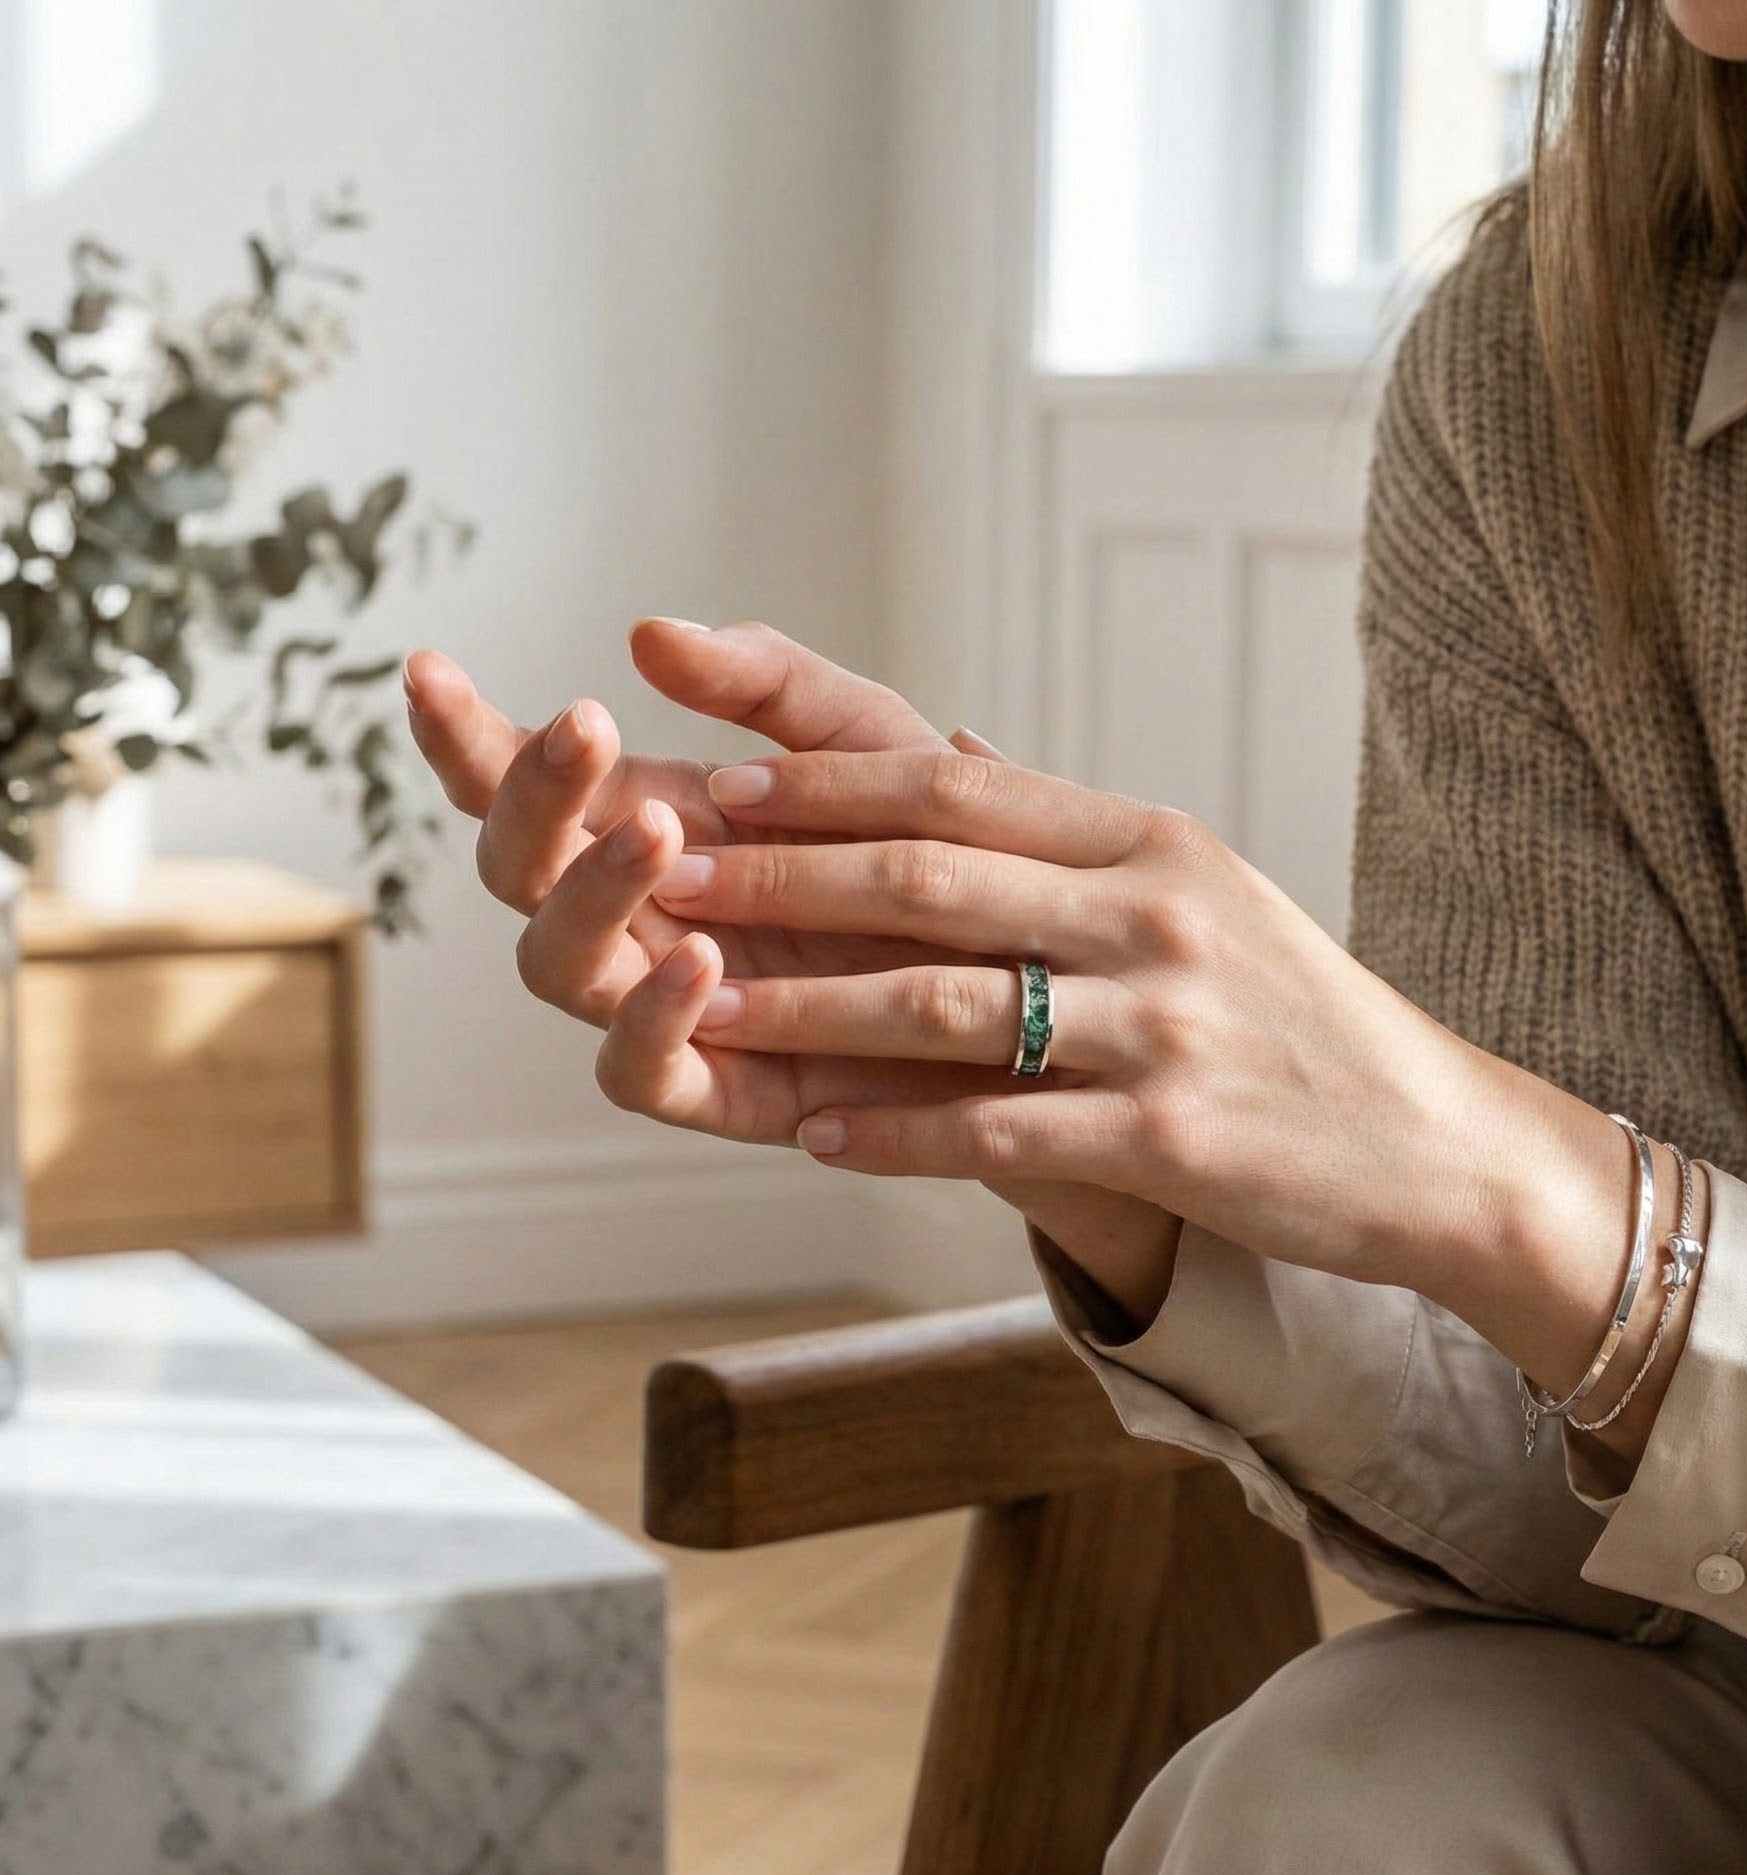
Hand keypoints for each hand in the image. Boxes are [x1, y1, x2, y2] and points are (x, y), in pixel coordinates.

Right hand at [406, 618, 1006, 1141]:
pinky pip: (640, 1071)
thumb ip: (771, 686)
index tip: (429, 670)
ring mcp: (668, 1005)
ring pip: (558, 964)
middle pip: (517, 868)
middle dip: (529, 798)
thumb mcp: (872, 743)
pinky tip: (701, 955)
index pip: (525, 783)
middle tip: (585, 730)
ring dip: (588, 892)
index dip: (466, 735)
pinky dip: (653, 1017)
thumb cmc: (940, 855)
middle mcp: (639, 916)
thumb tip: (650, 632)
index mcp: (654, 823)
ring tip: (656, 829)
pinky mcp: (723, 1089)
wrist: (1035, 983)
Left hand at [591, 740, 1542, 1288]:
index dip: (820, 785)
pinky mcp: (1172, 1139)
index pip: (955, 785)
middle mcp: (1153, 912)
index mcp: (1148, 838)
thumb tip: (944, 767)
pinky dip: (898, 1133)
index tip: (716, 785)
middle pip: (927, 876)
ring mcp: (1164, 1025)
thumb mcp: (1197, 893)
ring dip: (808, 1006)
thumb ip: (1070, 844)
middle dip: (779, 878)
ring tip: (705, 1010)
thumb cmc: (1294, 1015)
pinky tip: (819, 1136)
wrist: (1433, 1141)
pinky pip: (999, 1130)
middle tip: (663, 881)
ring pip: (945, 1001)